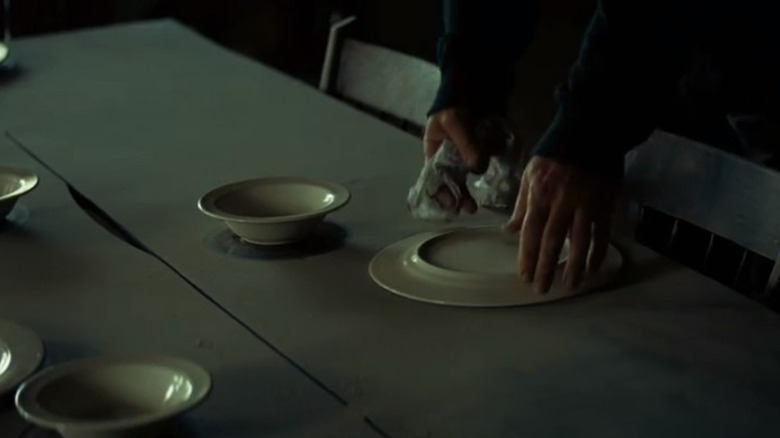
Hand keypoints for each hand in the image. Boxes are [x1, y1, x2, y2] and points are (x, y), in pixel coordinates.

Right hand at [423, 108, 507, 211]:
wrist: (476, 81)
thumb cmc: (455, 102)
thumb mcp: (454, 123)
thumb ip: (465, 146)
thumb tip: (478, 170)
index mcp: (435, 152)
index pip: (435, 179)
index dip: (441, 193)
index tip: (452, 205)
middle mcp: (453, 155)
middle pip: (456, 181)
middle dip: (463, 194)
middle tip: (471, 208)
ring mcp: (472, 150)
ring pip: (478, 167)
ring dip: (484, 158)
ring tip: (487, 135)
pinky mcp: (489, 144)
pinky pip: (494, 153)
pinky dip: (496, 145)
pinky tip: (495, 130)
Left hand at [504, 156, 618, 293]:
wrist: (589, 133)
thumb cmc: (554, 154)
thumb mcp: (530, 175)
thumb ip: (521, 205)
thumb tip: (509, 230)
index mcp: (540, 195)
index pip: (530, 232)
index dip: (528, 256)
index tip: (525, 276)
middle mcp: (561, 203)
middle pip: (552, 241)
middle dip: (546, 268)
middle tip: (542, 289)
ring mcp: (585, 204)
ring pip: (579, 241)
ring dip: (574, 266)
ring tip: (569, 285)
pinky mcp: (604, 204)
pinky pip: (601, 233)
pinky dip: (597, 252)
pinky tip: (593, 268)